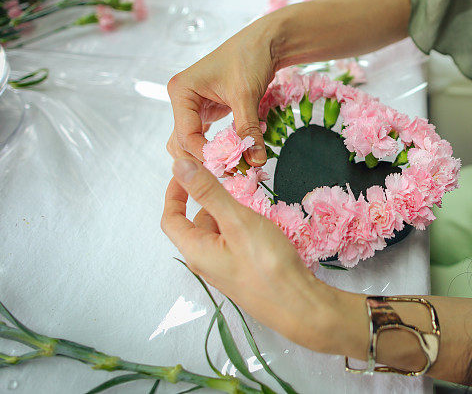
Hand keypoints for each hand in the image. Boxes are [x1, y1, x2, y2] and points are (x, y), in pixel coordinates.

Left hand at [161, 158, 347, 350]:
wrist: (299, 305)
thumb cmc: (267, 264)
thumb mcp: (237, 220)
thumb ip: (209, 191)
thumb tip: (180, 166)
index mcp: (196, 251)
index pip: (172, 218)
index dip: (175, 192)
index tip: (188, 171)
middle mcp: (206, 262)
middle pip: (197, 224)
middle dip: (209, 200)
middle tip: (231, 181)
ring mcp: (226, 269)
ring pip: (219, 233)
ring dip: (229, 213)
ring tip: (251, 200)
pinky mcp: (244, 273)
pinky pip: (235, 243)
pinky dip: (242, 226)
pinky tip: (263, 223)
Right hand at [166, 22, 275, 165]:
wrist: (264, 42)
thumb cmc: (250, 58)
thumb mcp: (247, 96)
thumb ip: (248, 130)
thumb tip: (255, 160)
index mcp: (182, 91)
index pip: (186, 135)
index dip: (206, 154)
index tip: (229, 167)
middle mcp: (182, 100)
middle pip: (182, 142)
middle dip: (204, 160)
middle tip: (229, 174)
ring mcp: (192, 106)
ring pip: (190, 142)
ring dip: (208, 157)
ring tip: (231, 170)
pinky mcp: (206, 111)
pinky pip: (204, 136)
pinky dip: (216, 148)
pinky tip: (231, 160)